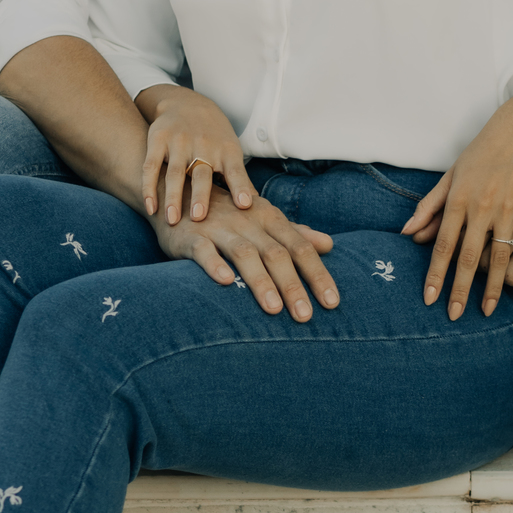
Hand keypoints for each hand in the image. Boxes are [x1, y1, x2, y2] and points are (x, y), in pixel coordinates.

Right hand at [137, 85, 253, 223]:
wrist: (185, 103)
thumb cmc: (213, 136)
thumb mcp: (230, 151)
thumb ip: (240, 179)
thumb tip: (257, 207)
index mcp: (225, 150)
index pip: (235, 170)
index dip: (240, 187)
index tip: (244, 205)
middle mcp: (203, 145)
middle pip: (202, 174)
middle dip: (201, 195)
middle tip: (198, 218)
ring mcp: (179, 142)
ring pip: (176, 173)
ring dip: (173, 197)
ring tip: (172, 220)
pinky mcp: (158, 140)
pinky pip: (152, 166)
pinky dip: (149, 187)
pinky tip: (151, 207)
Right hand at [151, 183, 338, 321]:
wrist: (180, 195)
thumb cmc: (229, 214)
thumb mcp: (264, 219)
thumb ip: (296, 233)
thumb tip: (329, 244)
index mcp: (269, 218)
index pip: (300, 247)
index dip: (317, 274)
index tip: (332, 302)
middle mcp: (248, 222)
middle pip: (276, 253)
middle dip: (292, 286)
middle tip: (305, 316)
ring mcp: (220, 228)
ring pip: (244, 253)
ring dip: (260, 281)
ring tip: (274, 309)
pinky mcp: (192, 237)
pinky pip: (204, 250)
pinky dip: (215, 264)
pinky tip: (226, 282)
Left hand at [400, 96, 512, 319]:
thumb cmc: (482, 152)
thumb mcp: (451, 175)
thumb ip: (429, 206)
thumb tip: (407, 234)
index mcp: (458, 199)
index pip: (442, 245)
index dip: (436, 274)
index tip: (430, 298)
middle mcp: (482, 207)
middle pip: (468, 257)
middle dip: (460, 290)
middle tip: (454, 316)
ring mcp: (510, 209)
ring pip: (500, 258)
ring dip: (494, 288)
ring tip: (488, 310)